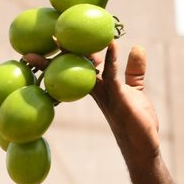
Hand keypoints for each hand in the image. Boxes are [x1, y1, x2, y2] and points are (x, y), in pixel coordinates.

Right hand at [25, 39, 159, 155]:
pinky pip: (113, 75)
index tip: (51, 38)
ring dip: (74, 54)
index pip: (79, 66)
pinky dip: (112, 58)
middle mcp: (98, 90)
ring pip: (86, 71)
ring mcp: (106, 94)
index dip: (68, 52)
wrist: (142, 146)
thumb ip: (134, 69)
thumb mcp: (135, 91)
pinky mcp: (119, 98)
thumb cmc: (136, 120)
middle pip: (74, 69)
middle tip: (42, 40)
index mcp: (98, 87)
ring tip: (60, 37)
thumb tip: (137, 46)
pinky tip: (111, 44)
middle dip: (56, 57)